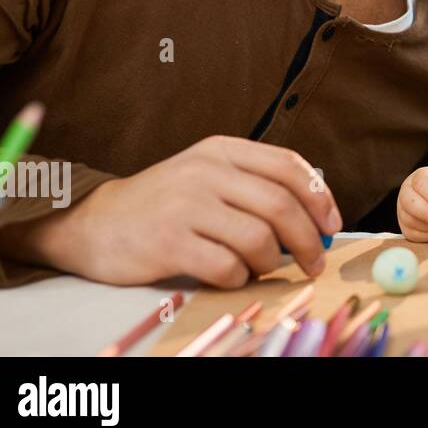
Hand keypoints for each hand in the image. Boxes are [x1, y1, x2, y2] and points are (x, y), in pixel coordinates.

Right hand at [0, 135, 340, 287]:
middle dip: (308, 239)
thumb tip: (316, 213)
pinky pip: (226, 266)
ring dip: (272, 262)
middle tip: (315, 263)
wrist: (95, 222)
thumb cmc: (165, 203)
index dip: (319, 197)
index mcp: (222, 150)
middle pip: (281, 205)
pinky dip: (239, 277)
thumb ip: (255, 184)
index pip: (288, 166)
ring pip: (258, 238)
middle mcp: (206, 172)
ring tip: (264, 268)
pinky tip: (231, 275)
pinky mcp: (168, 243)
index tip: (332, 225)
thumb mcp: (208, 176)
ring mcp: (186, 206)